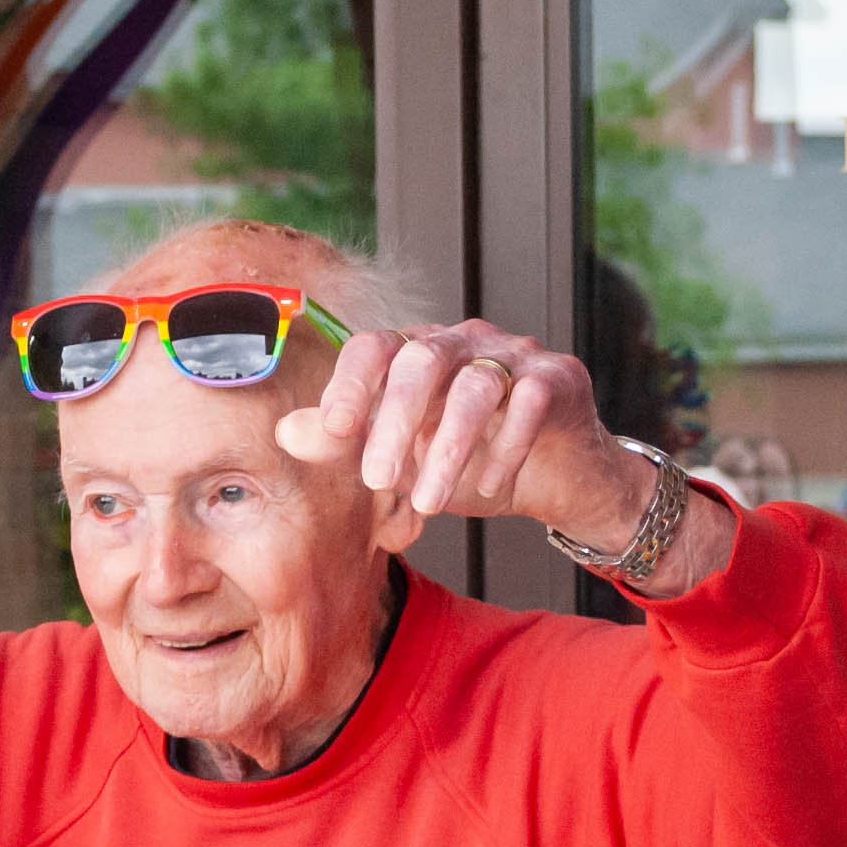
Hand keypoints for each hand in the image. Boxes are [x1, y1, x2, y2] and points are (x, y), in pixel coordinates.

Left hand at [277, 319, 647, 531]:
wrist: (554, 477)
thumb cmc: (469, 460)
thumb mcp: (401, 461)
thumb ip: (347, 445)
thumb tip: (288, 432)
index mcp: (417, 352)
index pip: (376, 346)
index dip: (351, 381)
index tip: (334, 429)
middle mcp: (463, 341)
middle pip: (422, 359)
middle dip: (394, 422)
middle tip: (377, 481)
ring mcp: (514, 354)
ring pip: (476, 385)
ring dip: (449, 449)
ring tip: (431, 504)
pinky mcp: (559, 377)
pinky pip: (531, 401)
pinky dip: (506, 448)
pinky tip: (490, 487)